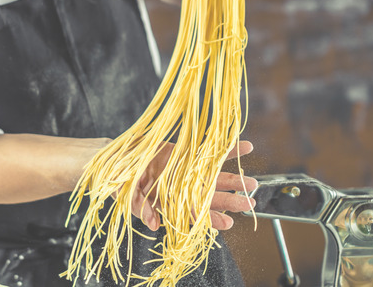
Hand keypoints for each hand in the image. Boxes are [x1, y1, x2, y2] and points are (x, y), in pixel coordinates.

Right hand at [132, 140, 257, 230]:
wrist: (119, 158)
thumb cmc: (120, 182)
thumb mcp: (126, 195)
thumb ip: (141, 208)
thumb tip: (154, 225)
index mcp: (170, 204)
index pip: (193, 215)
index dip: (210, 219)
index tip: (228, 223)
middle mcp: (183, 190)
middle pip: (211, 198)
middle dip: (231, 201)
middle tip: (251, 203)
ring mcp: (187, 172)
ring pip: (215, 178)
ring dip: (235, 180)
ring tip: (253, 183)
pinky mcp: (188, 154)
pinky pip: (211, 153)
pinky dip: (228, 151)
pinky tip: (245, 147)